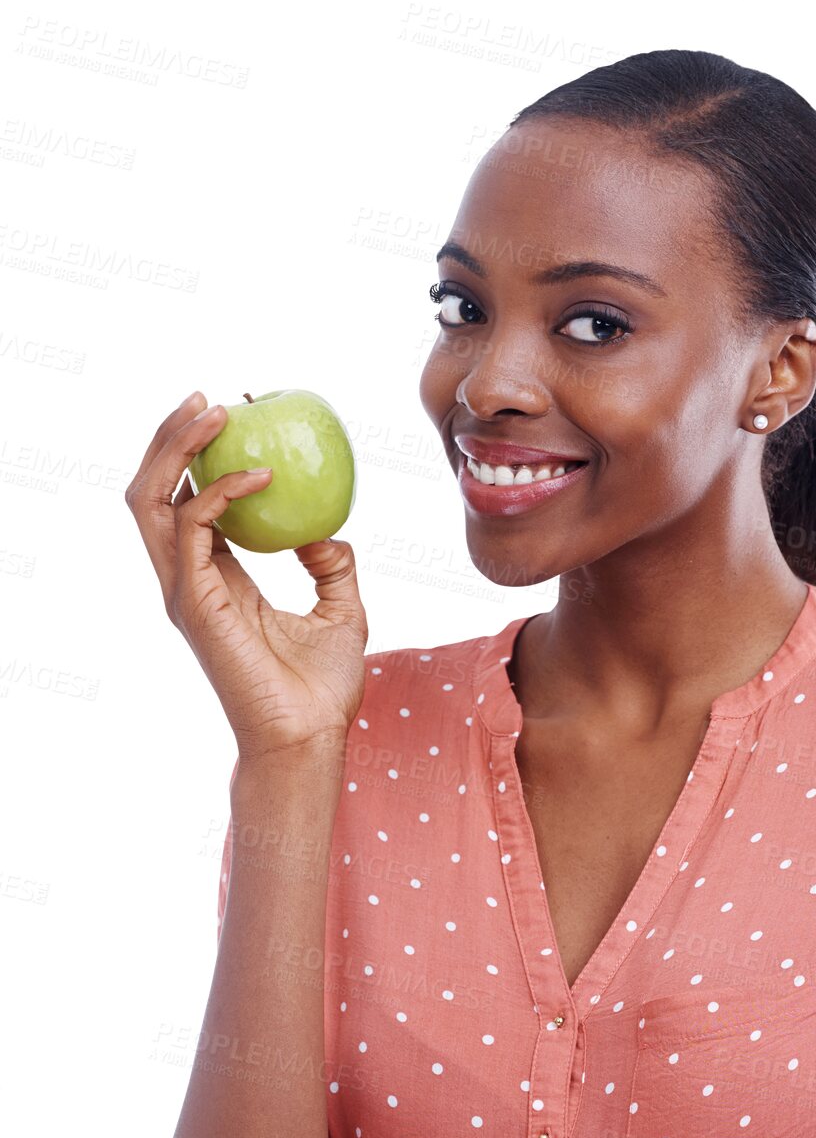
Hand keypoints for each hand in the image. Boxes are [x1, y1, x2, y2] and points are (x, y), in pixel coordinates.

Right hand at [124, 391, 369, 765]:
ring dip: (176, 448)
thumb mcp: (342, 610)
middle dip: (173, 438)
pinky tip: (260, 476)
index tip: (235, 418)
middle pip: (156, 492)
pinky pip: (193, 528)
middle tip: (209, 399)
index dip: (202, 458)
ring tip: (211, 411)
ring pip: (151, 501)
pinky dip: (221, 493)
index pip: (190, 504)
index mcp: (217, 582)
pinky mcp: (194, 602)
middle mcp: (190, 581)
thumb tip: (327, 529)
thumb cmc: (324, 690)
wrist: (310, 738)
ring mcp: (185, 591)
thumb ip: (331, 565)